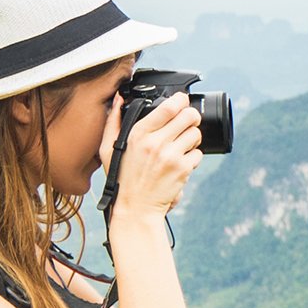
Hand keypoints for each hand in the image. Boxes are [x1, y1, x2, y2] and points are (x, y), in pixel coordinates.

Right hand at [110, 95, 202, 218]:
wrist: (136, 208)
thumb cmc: (122, 178)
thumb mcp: (108, 148)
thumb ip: (113, 121)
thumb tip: (119, 98)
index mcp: (138, 133)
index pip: (169, 106)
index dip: (181, 100)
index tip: (182, 101)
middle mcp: (156, 142)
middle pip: (190, 116)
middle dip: (192, 117)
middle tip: (187, 123)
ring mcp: (171, 156)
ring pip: (196, 134)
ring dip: (192, 137)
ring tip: (181, 145)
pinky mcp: (182, 169)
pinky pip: (198, 154)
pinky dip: (193, 157)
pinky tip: (180, 162)